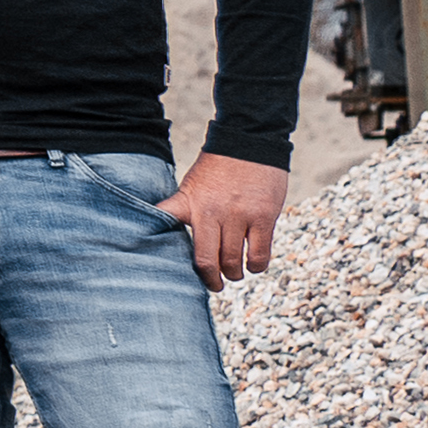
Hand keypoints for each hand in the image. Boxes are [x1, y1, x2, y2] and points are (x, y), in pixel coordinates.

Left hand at [172, 153, 286, 286]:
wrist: (248, 143)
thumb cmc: (216, 168)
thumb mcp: (189, 186)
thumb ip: (182, 210)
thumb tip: (163, 233)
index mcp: (189, 205)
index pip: (171, 233)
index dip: (172, 258)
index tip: (175, 276)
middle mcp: (212, 213)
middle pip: (207, 260)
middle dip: (211, 279)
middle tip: (214, 284)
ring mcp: (239, 216)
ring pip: (234, 261)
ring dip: (233, 274)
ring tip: (233, 274)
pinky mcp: (263, 217)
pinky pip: (259, 254)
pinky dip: (256, 265)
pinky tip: (252, 264)